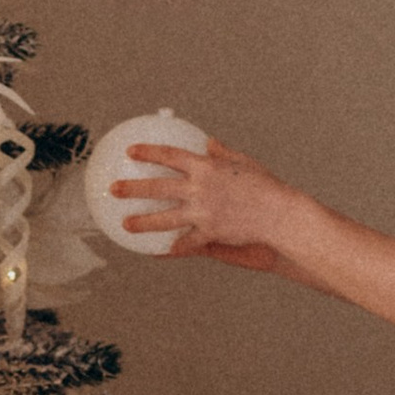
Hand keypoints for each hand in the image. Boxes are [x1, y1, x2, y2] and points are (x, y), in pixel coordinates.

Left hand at [111, 135, 288, 268]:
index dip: (148, 153)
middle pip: (158, 187)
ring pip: (164, 218)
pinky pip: (187, 242)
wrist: (279, 214)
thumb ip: (223, 153)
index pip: (170, 156)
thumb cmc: (267, 186)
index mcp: (206, 167)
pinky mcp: (210, 232)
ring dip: (142, 222)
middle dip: (133, 188)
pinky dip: (174, 247)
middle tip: (114, 189)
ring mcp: (203, 212)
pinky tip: (160, 252)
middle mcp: (200, 188)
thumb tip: (209, 143)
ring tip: (125, 225)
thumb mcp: (245, 163)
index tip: (130, 151)